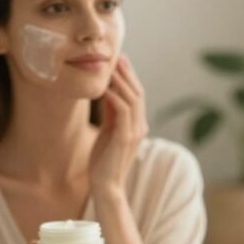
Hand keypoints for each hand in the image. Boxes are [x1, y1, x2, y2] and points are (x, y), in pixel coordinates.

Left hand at [89, 54, 148, 198]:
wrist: (106, 186)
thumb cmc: (103, 162)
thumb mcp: (107, 132)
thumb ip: (111, 114)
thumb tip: (108, 92)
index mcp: (137, 126)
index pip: (137, 95)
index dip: (129, 76)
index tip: (119, 61)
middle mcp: (140, 127)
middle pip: (138, 93)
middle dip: (127, 73)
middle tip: (116, 57)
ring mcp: (135, 133)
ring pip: (133, 99)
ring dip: (121, 81)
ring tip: (110, 68)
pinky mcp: (125, 138)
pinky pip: (123, 111)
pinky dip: (115, 97)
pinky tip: (105, 88)